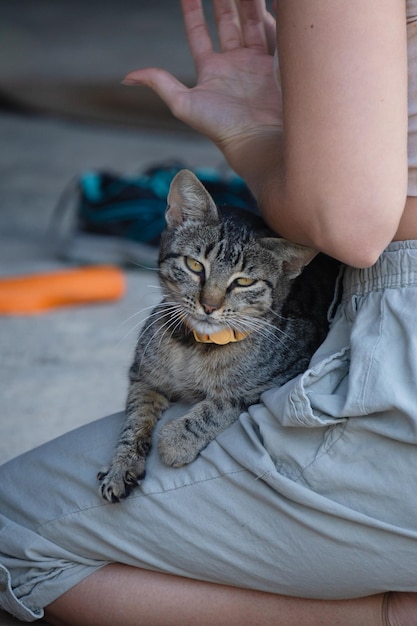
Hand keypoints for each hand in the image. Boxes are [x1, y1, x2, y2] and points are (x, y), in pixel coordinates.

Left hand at [123, 0, 281, 170]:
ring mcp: (256, 63)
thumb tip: (126, 78)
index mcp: (211, 69)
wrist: (257, 139)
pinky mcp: (277, 64)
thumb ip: (159, 83)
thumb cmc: (220, 126)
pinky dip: (271, 14)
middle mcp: (233, 63)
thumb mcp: (183, 104)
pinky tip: (269, 2)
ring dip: (247, 1)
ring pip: (250, 21)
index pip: (198, 33)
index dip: (192, 11)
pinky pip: (273, 32)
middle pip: (227, 21)